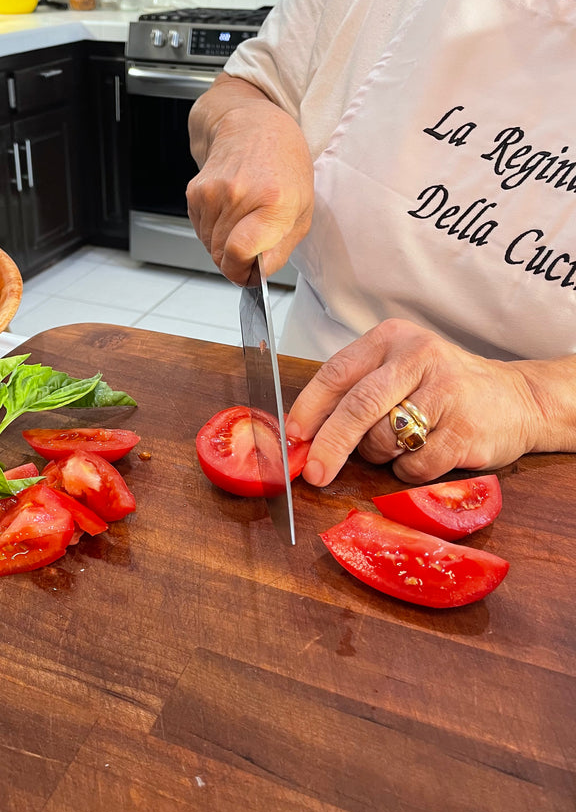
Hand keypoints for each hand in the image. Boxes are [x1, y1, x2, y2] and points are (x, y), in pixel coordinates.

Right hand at [186, 76, 313, 285]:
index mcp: (273, 202)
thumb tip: (257, 275)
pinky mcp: (195, 193)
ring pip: (209, 247)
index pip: (239, 254)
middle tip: (253, 247)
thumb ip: (279, 250)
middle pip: (222, 256)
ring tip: (243, 221)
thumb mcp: (301, 211)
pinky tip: (230, 211)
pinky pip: (200, 232)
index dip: (242, 272)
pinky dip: (214, 231)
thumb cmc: (283, 167)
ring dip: (225, 245)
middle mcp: (238, 195)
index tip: (250, 274)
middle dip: (236, 262)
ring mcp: (212, 193)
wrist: (253, 128)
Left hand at [285, 318, 542, 485]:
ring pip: (384, 439)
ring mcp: (446, 392)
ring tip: (401, 444)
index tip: (292, 438)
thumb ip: (354, 392)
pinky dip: (409, 471)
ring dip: (380, 456)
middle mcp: (419, 357)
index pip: (337, 373)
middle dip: (330, 445)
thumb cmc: (445, 388)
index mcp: (392, 339)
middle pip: (358, 407)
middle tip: (314, 472)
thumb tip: (301, 434)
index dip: (309, 409)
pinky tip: (426, 455)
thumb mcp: (399, 372)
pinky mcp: (466, 429)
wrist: (518, 400)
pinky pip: (415, 465)